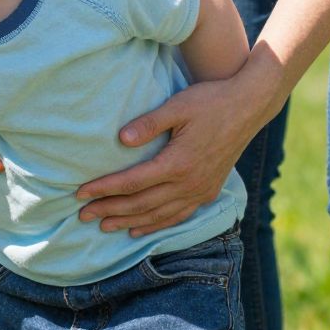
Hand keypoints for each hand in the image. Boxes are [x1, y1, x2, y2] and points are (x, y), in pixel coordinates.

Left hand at [77, 71, 273, 236]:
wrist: (250, 106)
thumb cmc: (211, 100)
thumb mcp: (178, 105)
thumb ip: (149, 124)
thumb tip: (121, 140)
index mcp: (178, 163)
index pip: (132, 182)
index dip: (104, 189)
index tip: (80, 193)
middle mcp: (189, 183)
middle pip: (141, 204)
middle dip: (109, 210)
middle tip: (82, 215)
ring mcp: (200, 190)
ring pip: (158, 215)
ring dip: (129, 222)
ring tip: (104, 226)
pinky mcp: (208, 191)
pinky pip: (178, 216)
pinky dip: (157, 225)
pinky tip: (140, 230)